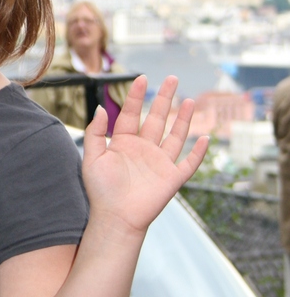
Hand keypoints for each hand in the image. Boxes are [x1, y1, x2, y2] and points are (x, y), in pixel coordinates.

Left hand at [82, 75, 207, 236]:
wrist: (115, 218)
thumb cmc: (101, 190)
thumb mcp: (92, 157)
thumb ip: (95, 132)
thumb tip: (101, 107)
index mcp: (124, 142)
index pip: (131, 113)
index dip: (136, 96)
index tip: (142, 78)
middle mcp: (144, 149)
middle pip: (156, 118)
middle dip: (164, 98)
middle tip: (172, 78)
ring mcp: (160, 162)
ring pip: (175, 135)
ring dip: (184, 119)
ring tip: (190, 100)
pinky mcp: (172, 178)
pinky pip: (188, 163)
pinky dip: (198, 152)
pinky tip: (204, 138)